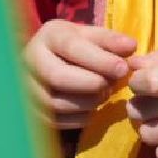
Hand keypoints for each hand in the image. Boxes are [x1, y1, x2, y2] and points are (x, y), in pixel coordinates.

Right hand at [22, 19, 136, 128]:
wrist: (45, 62)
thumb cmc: (74, 46)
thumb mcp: (90, 36)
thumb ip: (110, 40)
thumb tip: (131, 47)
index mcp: (48, 37)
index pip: (71, 47)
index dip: (99, 60)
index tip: (123, 68)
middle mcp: (30, 62)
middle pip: (58, 77)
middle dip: (92, 83)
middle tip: (113, 84)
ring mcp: (26, 89)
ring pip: (57, 103)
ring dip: (88, 102)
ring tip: (105, 93)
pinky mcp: (30, 112)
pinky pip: (56, 121)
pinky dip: (80, 117)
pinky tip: (92, 106)